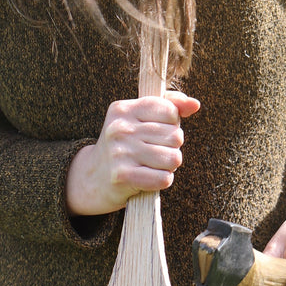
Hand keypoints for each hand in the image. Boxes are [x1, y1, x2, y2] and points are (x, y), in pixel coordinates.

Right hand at [65, 91, 200, 215]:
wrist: (91, 178)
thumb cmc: (123, 147)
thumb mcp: (139, 120)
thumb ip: (168, 107)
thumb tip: (194, 104)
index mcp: (123, 109)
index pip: (170, 111)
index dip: (171, 125)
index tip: (156, 134)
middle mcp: (120, 128)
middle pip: (175, 136)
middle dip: (171, 148)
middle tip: (153, 154)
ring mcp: (120, 152)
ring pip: (173, 158)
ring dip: (168, 166)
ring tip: (152, 166)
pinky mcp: (122, 176)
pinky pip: (164, 178)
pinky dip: (162, 181)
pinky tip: (148, 179)